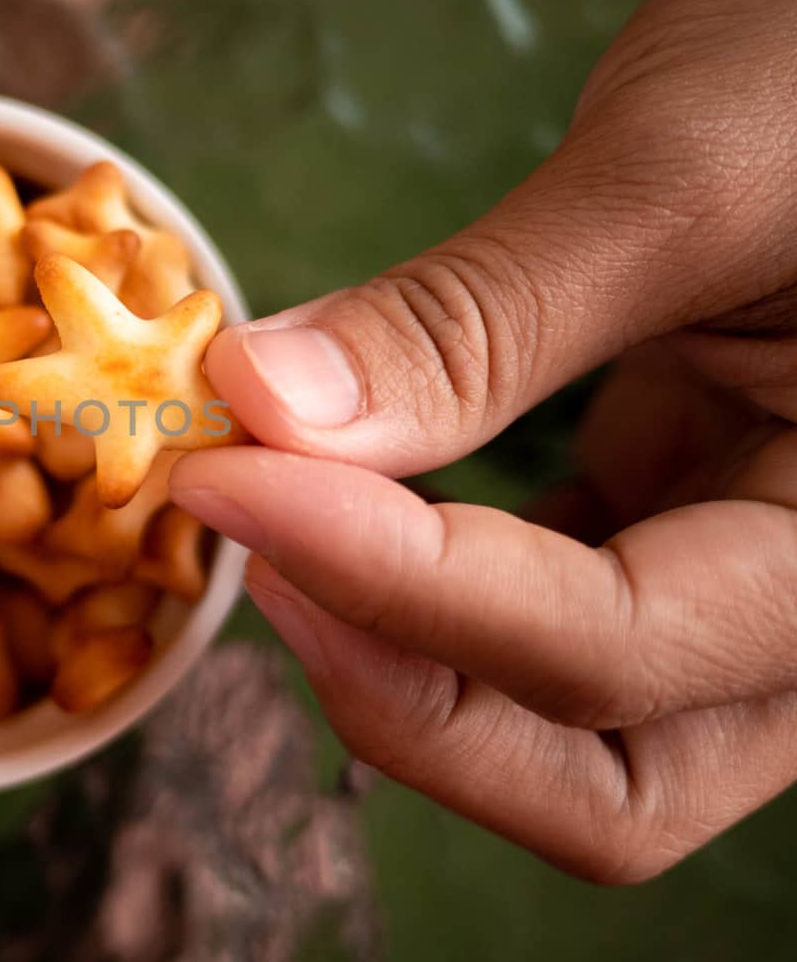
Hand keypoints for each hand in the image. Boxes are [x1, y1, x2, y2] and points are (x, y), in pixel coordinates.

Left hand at [170, 0, 796, 883]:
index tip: (222, 477)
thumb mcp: (680, 178)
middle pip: (604, 784)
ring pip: (564, 730)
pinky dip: (422, 585)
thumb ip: (474, 320)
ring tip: (268, 520)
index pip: (612, 650)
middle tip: (248, 544)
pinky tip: (331, 494)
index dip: (393, 581)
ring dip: (397, 658)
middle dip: (401, 691)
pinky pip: (540, 621)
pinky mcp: (668, 517)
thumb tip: (256, 405)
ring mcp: (739, 577)